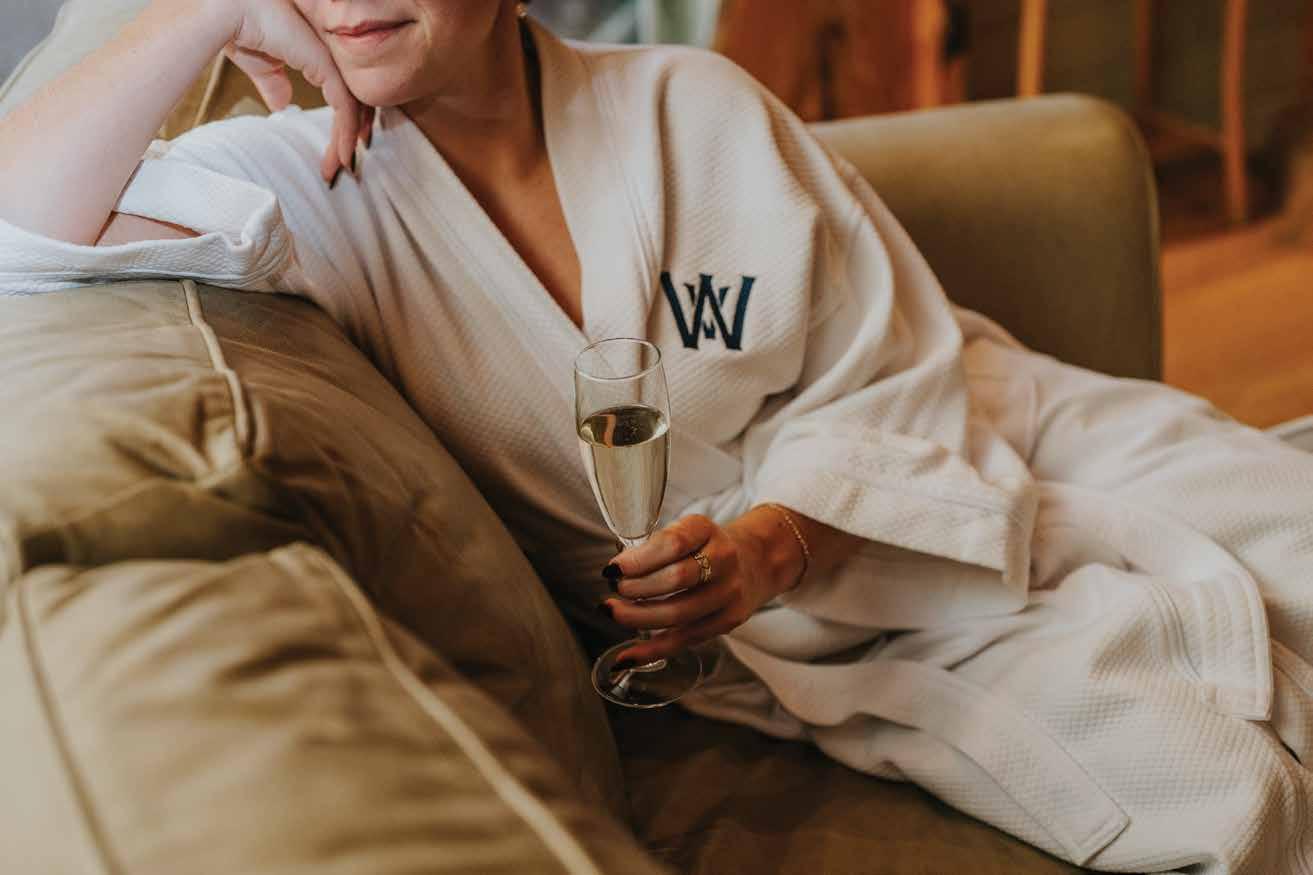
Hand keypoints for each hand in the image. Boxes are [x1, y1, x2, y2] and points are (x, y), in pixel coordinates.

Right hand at [218, 0, 370, 183]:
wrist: (224, 11)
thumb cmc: (237, 27)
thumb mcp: (260, 62)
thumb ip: (274, 81)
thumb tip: (281, 105)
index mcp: (316, 49)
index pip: (341, 87)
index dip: (344, 116)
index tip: (340, 143)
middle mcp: (330, 51)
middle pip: (353, 97)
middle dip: (352, 132)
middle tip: (345, 162)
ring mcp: (331, 57)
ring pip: (352, 106)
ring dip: (347, 141)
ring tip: (342, 167)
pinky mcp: (326, 66)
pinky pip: (345, 107)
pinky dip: (346, 134)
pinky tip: (342, 156)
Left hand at [602, 514, 797, 664]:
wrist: (754, 561)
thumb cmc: (704, 547)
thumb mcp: (684, 532)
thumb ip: (654, 547)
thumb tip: (615, 572)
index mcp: (706, 530)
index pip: (672, 544)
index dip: (638, 560)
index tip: (613, 570)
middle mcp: (724, 559)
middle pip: (676, 579)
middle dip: (636, 589)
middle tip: (614, 591)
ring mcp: (729, 593)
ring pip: (679, 614)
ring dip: (638, 618)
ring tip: (614, 613)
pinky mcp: (728, 620)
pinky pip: (684, 640)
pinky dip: (651, 650)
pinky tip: (627, 656)